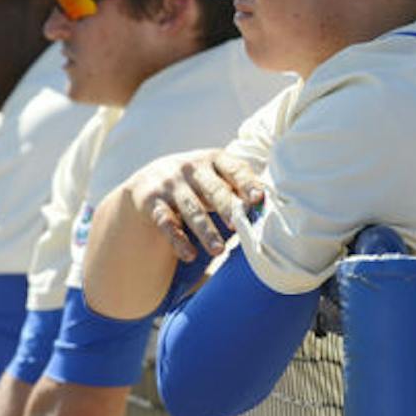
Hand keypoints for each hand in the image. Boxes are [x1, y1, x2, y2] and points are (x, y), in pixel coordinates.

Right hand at [128, 149, 262, 261]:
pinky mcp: (152, 202)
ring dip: (205, 230)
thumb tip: (265, 209)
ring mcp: (170, 184)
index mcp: (214, 159)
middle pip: (213, 189)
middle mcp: (191, 167)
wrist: (149, 181)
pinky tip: (189, 256)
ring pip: (191, 209)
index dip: (247, 183)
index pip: (234, 169)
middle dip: (226, 208)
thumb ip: (238, 188)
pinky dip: (178, 240)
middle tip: (238, 226)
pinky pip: (166, 223)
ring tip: (219, 251)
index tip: (258, 199)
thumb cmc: (197, 182)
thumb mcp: (215, 176)